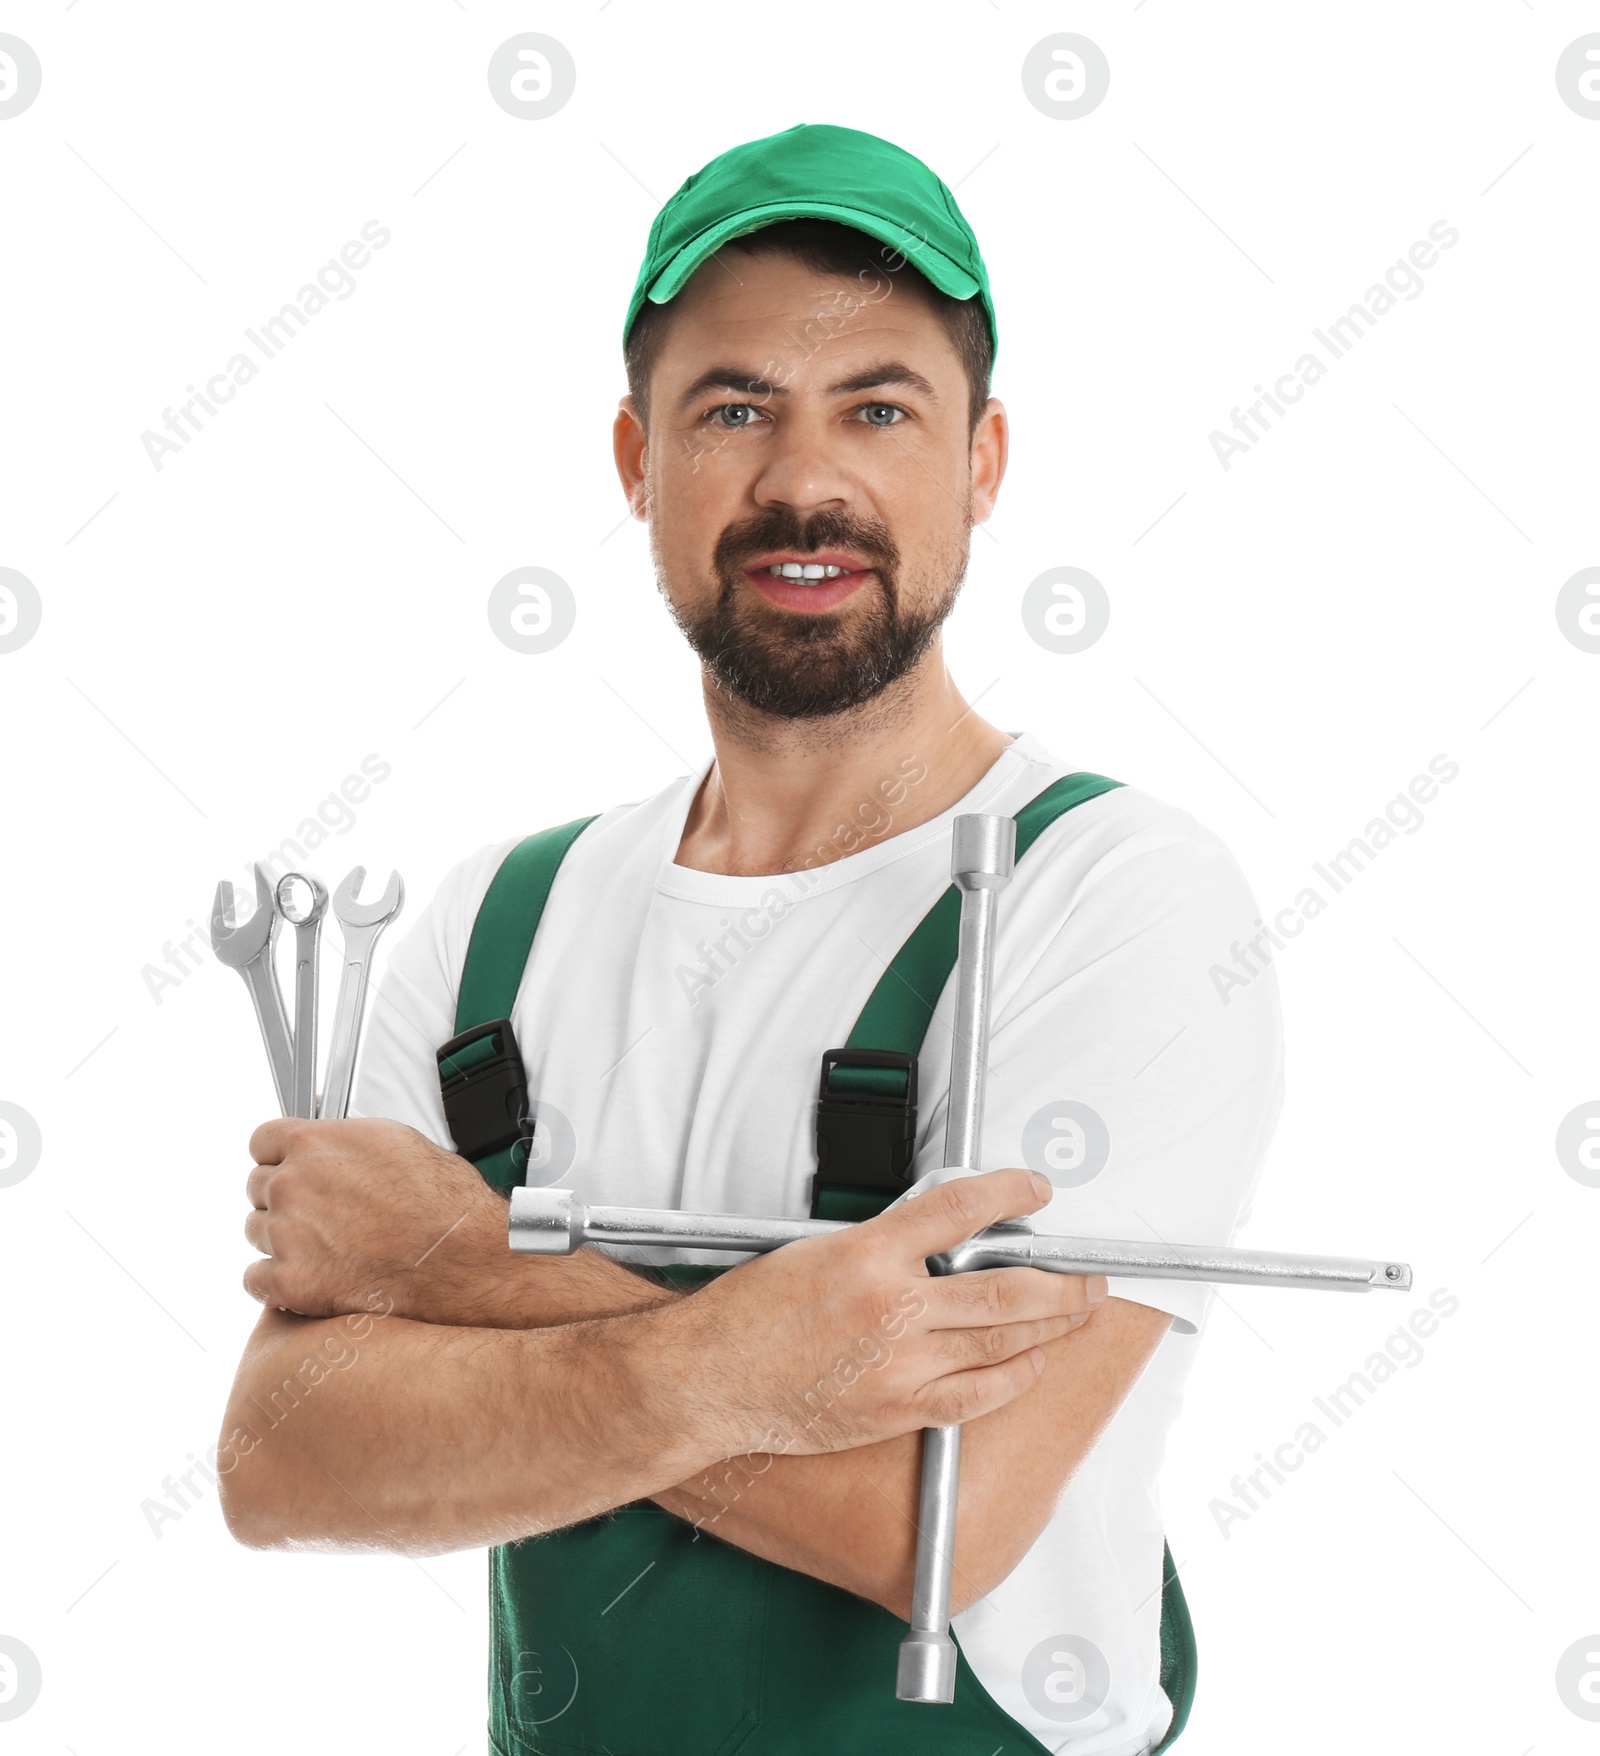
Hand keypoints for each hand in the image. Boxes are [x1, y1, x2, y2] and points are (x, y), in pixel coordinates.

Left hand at [244, 1117, 519, 1322]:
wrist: (461, 1255)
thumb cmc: (443, 1202)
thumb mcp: (397, 1141)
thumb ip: (346, 1142)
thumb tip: (333, 1146)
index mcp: (317, 1143)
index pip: (262, 1141)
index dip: (277, 1155)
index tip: (286, 1166)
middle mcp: (293, 1184)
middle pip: (256, 1186)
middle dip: (283, 1198)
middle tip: (315, 1213)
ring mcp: (287, 1234)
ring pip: (255, 1231)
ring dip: (279, 1238)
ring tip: (322, 1247)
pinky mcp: (291, 1282)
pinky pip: (254, 1279)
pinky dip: (274, 1282)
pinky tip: (305, 1277)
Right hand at [636, 1168, 1106, 1460]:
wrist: (710, 1380)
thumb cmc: (747, 1315)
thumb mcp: (813, 1250)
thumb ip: (879, 1245)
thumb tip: (936, 1242)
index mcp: (869, 1254)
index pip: (959, 1209)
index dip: (1008, 1195)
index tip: (1034, 1191)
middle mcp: (894, 1308)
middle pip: (1004, 1288)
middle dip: (1060, 1281)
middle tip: (1089, 1276)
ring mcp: (900, 1365)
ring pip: (1000, 1341)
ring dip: (1050, 1326)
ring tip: (1078, 1314)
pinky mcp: (896, 1410)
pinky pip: (974, 1395)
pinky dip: (1011, 1378)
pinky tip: (1031, 1365)